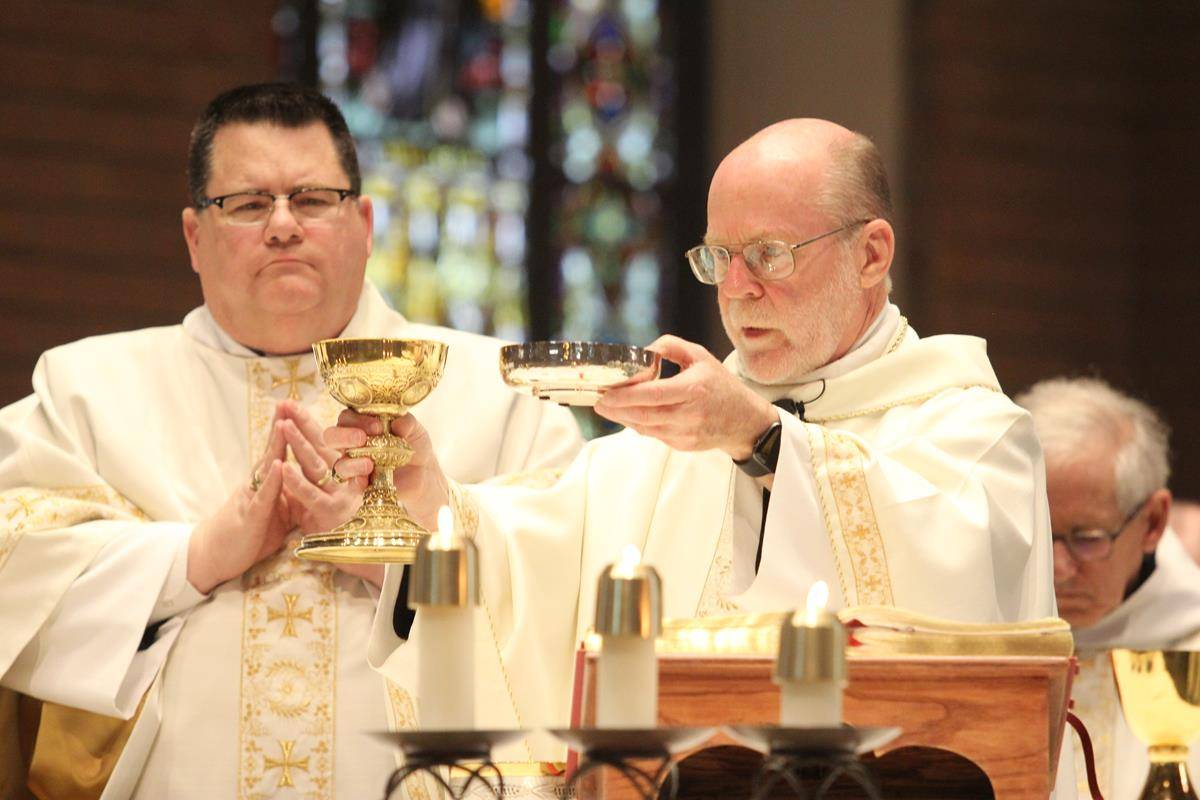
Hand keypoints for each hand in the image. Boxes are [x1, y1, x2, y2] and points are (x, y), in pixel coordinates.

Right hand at [187, 408, 292, 593]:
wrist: (213, 557)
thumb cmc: (247, 535)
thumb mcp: (274, 513)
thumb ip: (288, 497)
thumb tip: (309, 487)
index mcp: (265, 484)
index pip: (278, 452)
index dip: (288, 432)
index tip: (297, 409)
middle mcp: (258, 485)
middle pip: (272, 451)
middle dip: (282, 427)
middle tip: (289, 402)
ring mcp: (253, 498)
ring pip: (267, 468)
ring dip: (277, 446)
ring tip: (285, 423)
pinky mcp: (252, 516)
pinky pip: (264, 496)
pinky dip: (273, 481)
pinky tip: (280, 465)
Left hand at [276, 401, 366, 535]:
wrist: (370, 556)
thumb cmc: (350, 530)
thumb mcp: (334, 501)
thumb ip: (323, 484)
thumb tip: (309, 464)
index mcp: (342, 474)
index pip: (324, 443)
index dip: (307, 422)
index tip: (291, 404)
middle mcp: (345, 480)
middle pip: (322, 446)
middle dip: (302, 423)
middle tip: (287, 403)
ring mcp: (340, 495)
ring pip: (317, 466)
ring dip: (299, 444)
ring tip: (283, 425)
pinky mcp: (333, 514)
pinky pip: (312, 495)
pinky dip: (297, 482)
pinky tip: (283, 467)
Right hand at [324, 410, 449, 530]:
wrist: (424, 472)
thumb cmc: (414, 444)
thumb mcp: (416, 430)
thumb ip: (408, 423)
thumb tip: (398, 424)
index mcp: (361, 423)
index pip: (347, 417)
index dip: (357, 420)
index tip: (377, 426)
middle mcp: (351, 443)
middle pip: (331, 436)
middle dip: (343, 436)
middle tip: (362, 439)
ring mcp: (353, 464)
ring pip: (339, 463)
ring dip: (351, 463)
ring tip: (369, 463)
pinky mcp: (359, 484)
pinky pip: (349, 485)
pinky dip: (356, 481)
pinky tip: (366, 480)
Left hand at [593, 335, 777, 458]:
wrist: (744, 420)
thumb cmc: (720, 385)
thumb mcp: (700, 356)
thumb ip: (670, 346)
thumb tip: (642, 351)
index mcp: (694, 389)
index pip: (653, 395)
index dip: (625, 396)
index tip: (605, 394)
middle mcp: (690, 414)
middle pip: (644, 415)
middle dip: (616, 410)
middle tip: (598, 402)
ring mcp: (686, 433)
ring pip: (645, 428)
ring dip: (623, 418)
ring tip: (608, 408)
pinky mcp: (683, 445)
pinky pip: (654, 435)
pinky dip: (639, 424)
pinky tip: (630, 415)